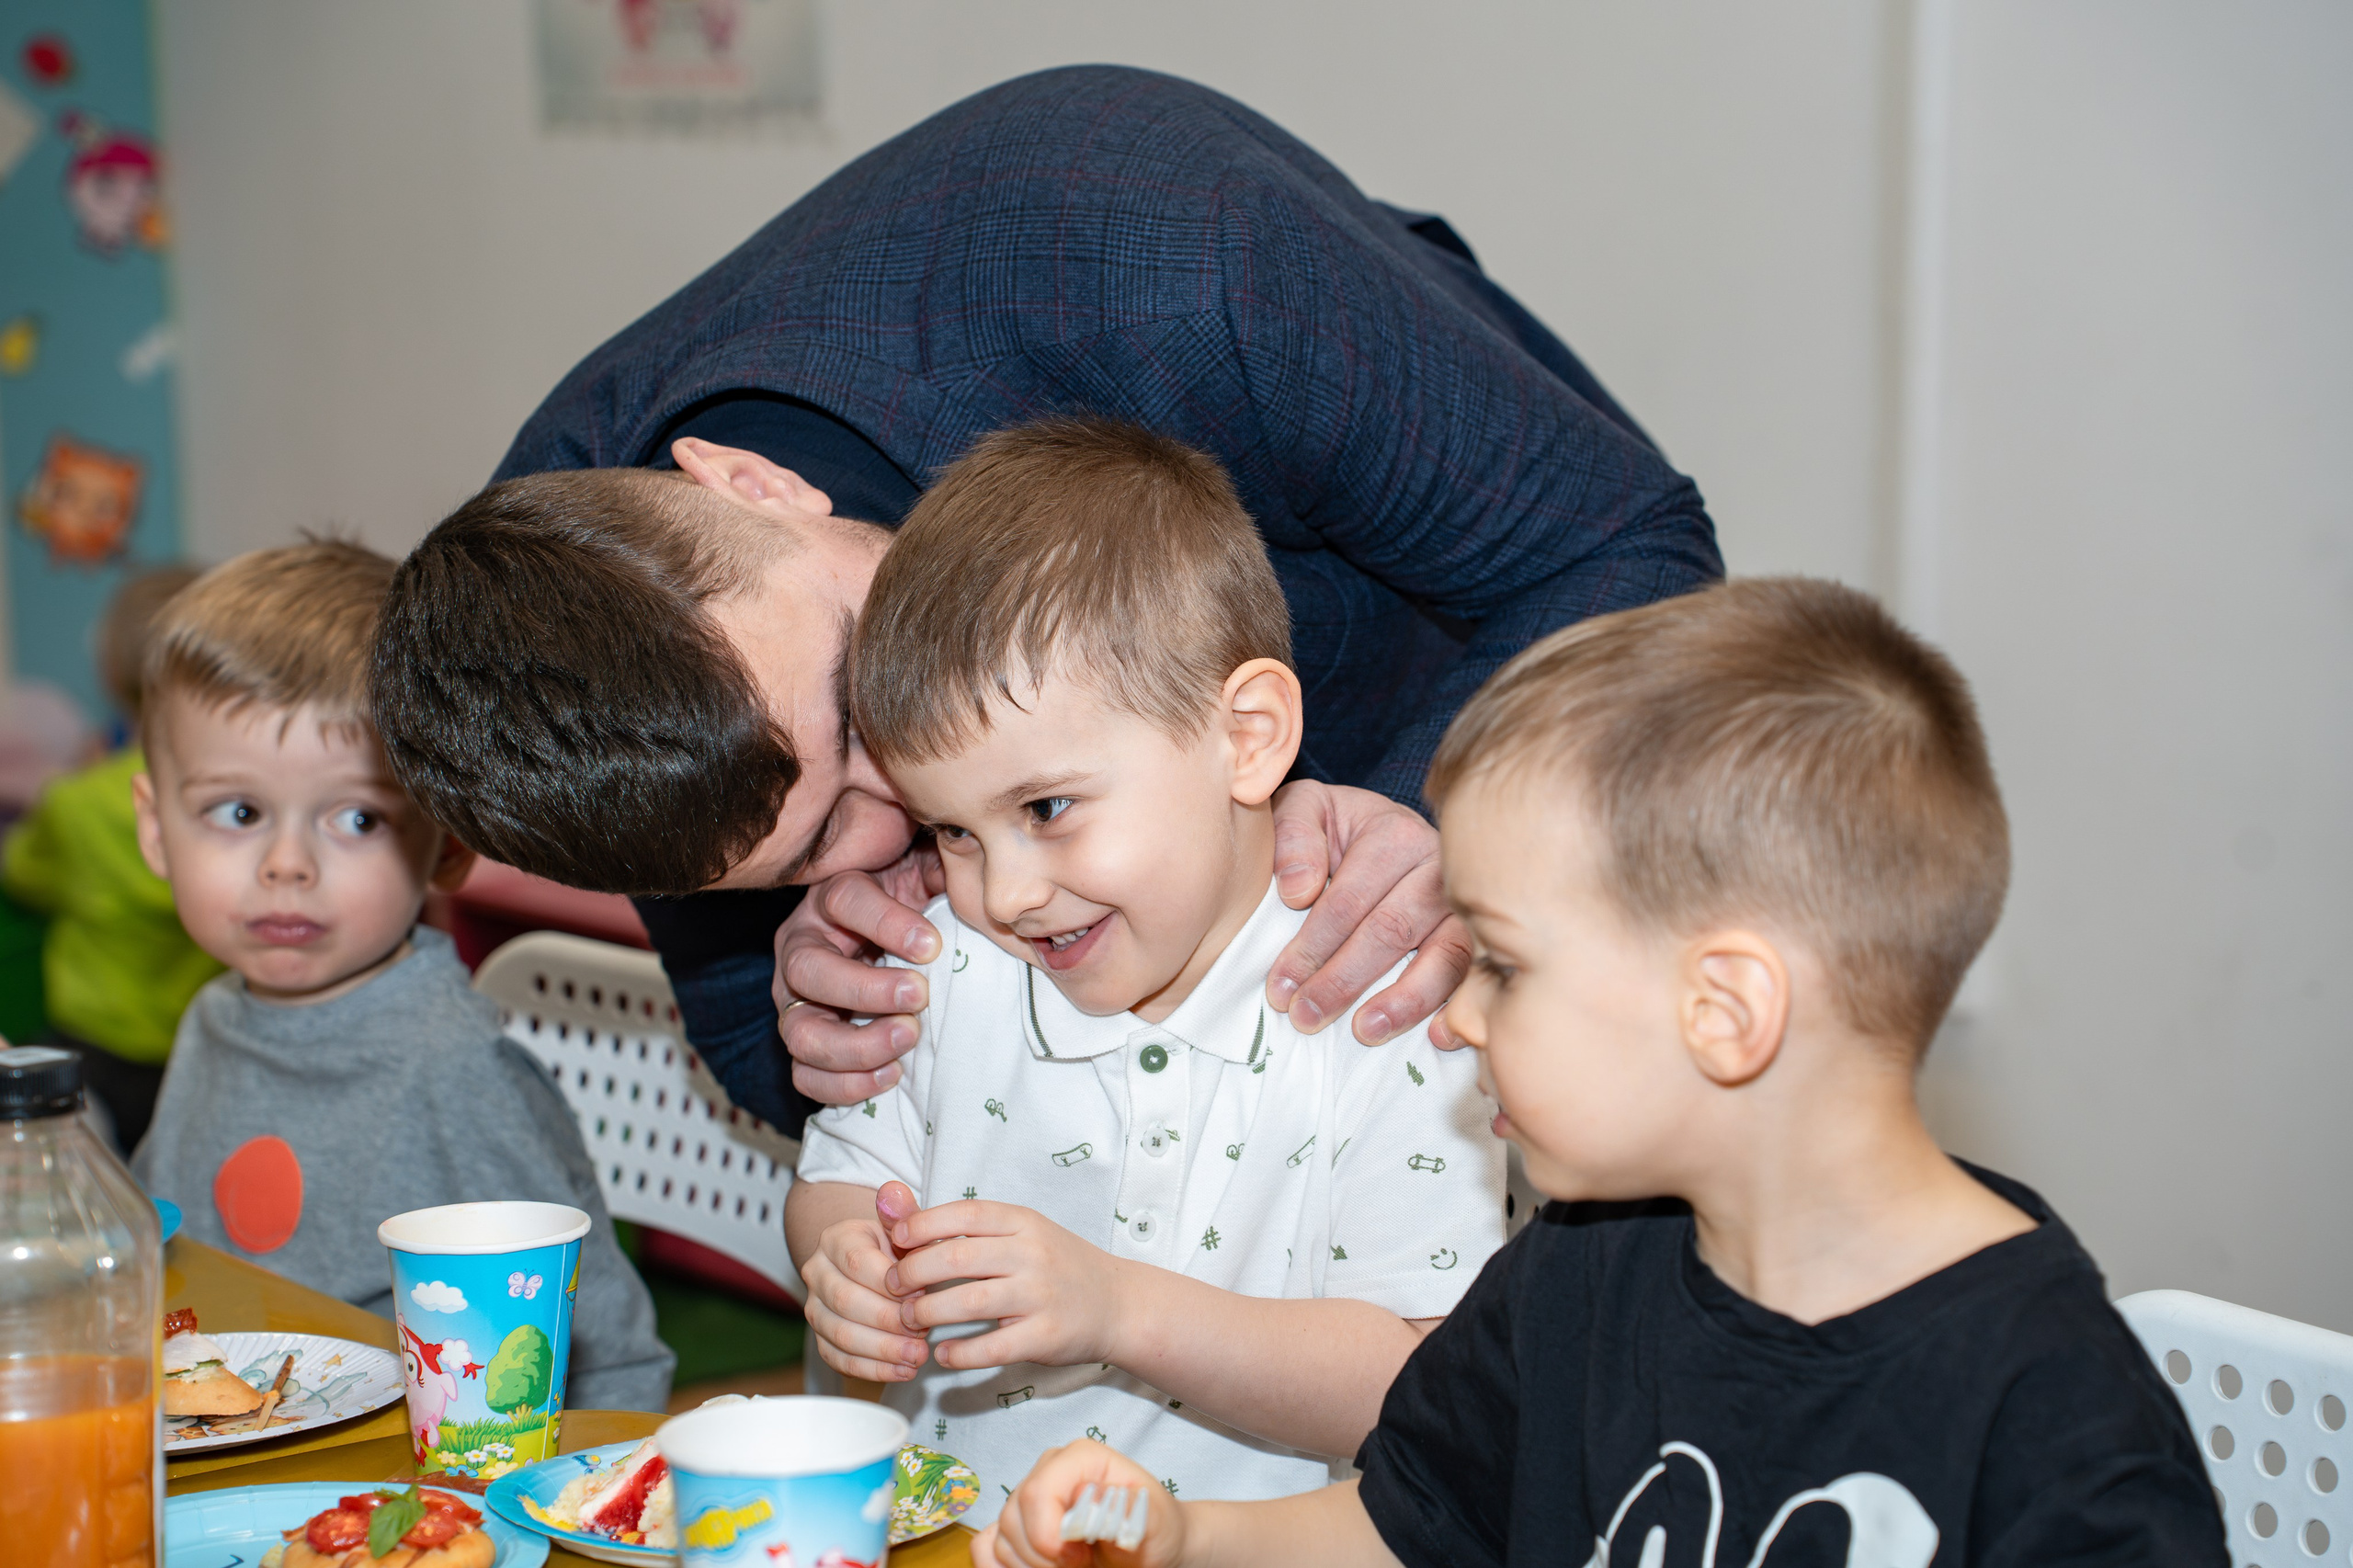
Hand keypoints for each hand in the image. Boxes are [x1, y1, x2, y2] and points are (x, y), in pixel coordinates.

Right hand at [773, 842, 947, 1104]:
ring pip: (800, 1031)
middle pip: (809, 970)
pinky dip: (844, 1085)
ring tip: (907, 1040)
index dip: (886, 922)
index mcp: (830, 900)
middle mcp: (801, 948)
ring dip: (853, 1045)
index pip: (845, 900)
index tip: (932, 946)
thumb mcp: (925, 878)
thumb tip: (976, 860)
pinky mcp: (804, 1045)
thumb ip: (942, 870)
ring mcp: (795, 1002)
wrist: (889, 951)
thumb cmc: (912, 909)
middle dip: (864, 989)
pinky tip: (892, 1075)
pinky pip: (805, 1075)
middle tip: (918, 998)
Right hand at [800, 1184, 931, 1381]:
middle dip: (889, 1321)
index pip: (858, 1263)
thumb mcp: (903, 1227)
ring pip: (842, 1336)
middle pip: (847, 1303)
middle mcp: (817, 1273)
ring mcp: (816, 1309)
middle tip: (924, 1331)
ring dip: (883, 1350)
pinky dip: (873, 1370)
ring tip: (918, 1355)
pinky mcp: (822, 1339)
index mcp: (835, 1240)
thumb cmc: (895, 1247)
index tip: (923, 1291)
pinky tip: (904, 1370)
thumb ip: (903, 1214)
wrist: (871, 1265)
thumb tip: (893, 1191)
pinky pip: (840, 1360)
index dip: (892, 1283)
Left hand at [884, 1199, 1125, 1370]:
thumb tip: (894, 1211)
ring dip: (928, 1313)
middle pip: (958, 1257)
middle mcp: (1032, 1254)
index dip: (922, 1225)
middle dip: (913, 1272)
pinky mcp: (1045, 1336)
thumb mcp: (1021, 1233)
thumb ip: (965, 1225)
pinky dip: (959, 1354)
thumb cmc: (1056, 1265)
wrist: (1117, 1304)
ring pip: (969, 1302)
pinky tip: (942, 1353)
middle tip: (894, 1287)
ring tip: (910, 1319)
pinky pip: (991, 1348)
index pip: (964, 1213)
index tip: (896, 1241)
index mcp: (1023, 1222)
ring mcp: (1040, 1296)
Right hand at [977, 1440, 1180, 1567]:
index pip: (1037, 1493)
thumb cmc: (1154, 1531)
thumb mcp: (1154, 1522)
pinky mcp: (1017, 1527)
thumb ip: (1127, 1511)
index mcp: (1079, 1459)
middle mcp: (1047, 1472)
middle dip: (1043, 1558)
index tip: (1080, 1560)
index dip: (1049, 1536)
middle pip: (1013, 1519)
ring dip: (1029, 1567)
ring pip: (1000, 1538)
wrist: (1151, 1549)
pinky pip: (986, 1548)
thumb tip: (1090, 1498)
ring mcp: (1028, 1499)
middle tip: (1082, 1566)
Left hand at [1265, 782, 1472, 1047]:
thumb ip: (1293, 837)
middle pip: (1392, 930)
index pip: (1348, 900)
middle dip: (1344, 981)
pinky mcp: (1485, 939)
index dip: (1312, 948)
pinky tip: (1437, 1039)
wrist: (1391, 828)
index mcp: (1393, 835)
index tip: (1280, 989)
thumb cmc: (1339, 829)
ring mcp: (1468, 906)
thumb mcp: (1306, 810)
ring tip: (1365, 1032)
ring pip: (1445, 956)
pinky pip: (1478, 976)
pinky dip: (1460, 1010)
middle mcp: (1439, 867)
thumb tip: (1297, 890)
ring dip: (1404, 1001)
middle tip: (1306, 1019)